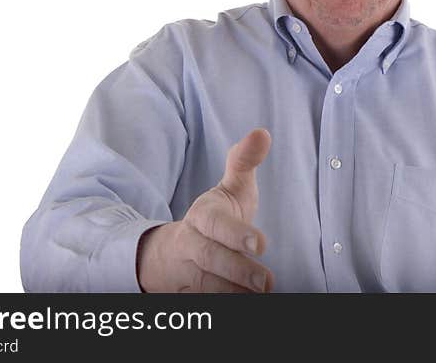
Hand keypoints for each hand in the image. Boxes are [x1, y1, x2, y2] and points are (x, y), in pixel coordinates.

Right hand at [137, 128, 273, 292]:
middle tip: (265, 282)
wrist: (170, 254)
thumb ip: (244, 162)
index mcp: (202, 216)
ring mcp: (187, 273)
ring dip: (232, 292)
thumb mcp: (229, 189)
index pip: (215, 224)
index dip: (235, 234)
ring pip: (205, 286)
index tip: (260, 243)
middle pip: (209, 258)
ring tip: (261, 295)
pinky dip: (222, 303)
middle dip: (237, 270)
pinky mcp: (188, 294)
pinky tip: (246, 303)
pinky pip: (202, 301)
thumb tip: (263, 133)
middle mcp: (191, 245)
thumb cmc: (215, 217)